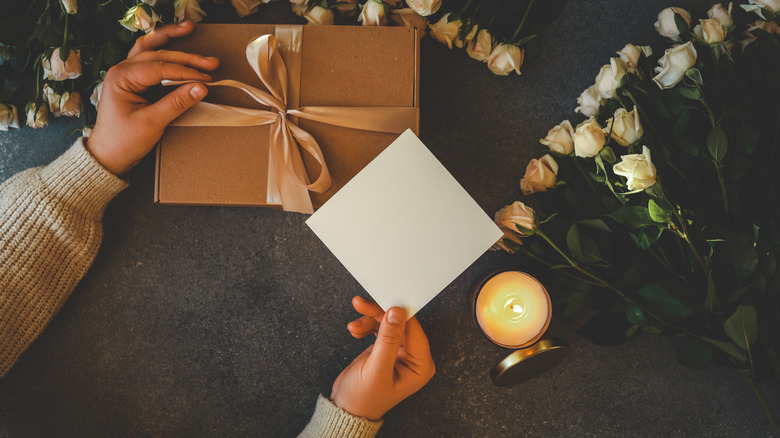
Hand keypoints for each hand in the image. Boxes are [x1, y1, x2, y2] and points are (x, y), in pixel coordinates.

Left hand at [86, 21, 219, 174]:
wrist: (107, 155)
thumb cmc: (124, 141)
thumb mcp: (152, 123)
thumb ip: (176, 103)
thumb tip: (200, 88)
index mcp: (122, 77)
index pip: (161, 67)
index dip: (186, 72)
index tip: (206, 79)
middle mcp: (122, 70)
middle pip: (159, 55)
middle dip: (186, 57)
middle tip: (211, 62)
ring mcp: (125, 73)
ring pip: (150, 49)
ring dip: (170, 39)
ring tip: (188, 28)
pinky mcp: (132, 81)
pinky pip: (147, 58)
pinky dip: (161, 48)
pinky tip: (172, 41)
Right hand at [330, 297, 435, 420]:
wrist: (346, 407)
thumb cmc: (364, 398)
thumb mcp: (377, 369)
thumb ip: (388, 340)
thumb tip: (397, 313)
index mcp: (420, 366)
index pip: (414, 330)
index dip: (399, 314)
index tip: (383, 303)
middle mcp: (413, 357)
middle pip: (400, 323)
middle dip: (379, 314)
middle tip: (362, 305)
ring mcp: (399, 351)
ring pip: (388, 322)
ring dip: (370, 319)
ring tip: (355, 325)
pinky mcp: (386, 347)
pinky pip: (379, 327)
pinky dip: (366, 325)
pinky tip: (355, 330)